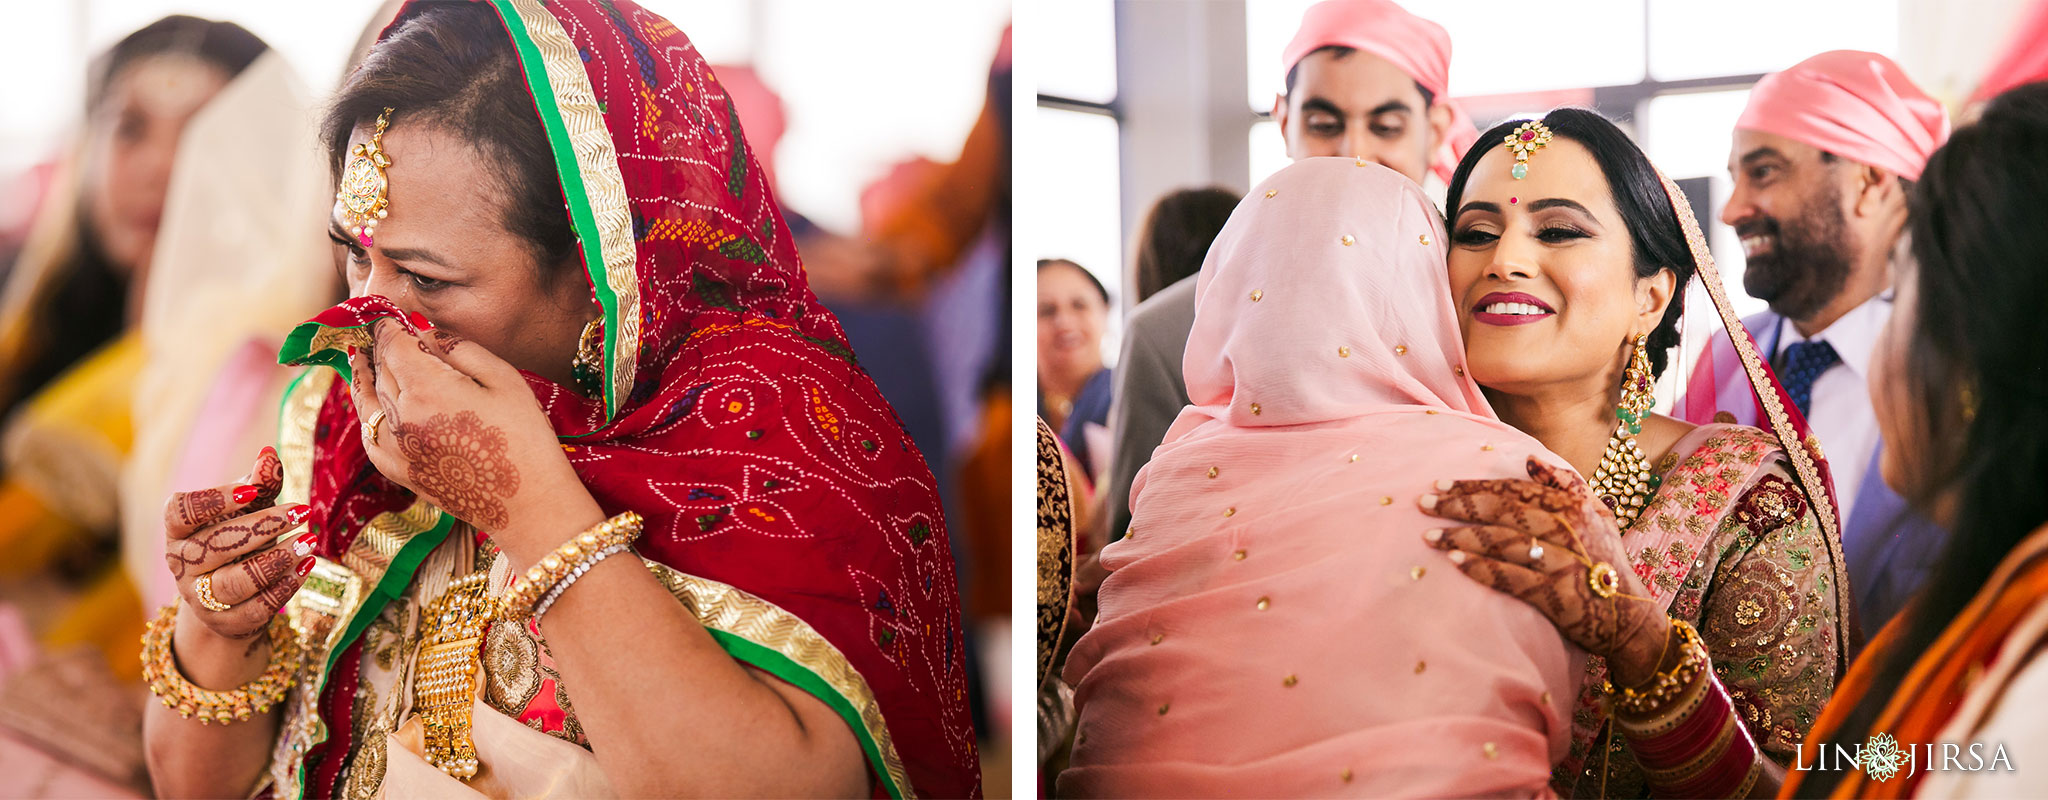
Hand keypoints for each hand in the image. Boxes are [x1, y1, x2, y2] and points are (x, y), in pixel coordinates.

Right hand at [162, 447, 315, 642]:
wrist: (230, 599)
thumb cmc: (237, 539)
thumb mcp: (247, 511)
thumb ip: (258, 485)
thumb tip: (270, 454)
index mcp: (177, 532)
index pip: (180, 513)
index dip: (211, 501)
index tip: (250, 491)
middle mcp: (182, 565)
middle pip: (216, 544)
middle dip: (263, 527)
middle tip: (302, 511)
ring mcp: (201, 598)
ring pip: (235, 582)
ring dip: (276, 560)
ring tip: (309, 541)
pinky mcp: (227, 622)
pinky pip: (257, 607)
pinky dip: (286, 586)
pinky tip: (308, 565)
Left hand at [346, 317, 594, 556]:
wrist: (528, 504)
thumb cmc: (525, 438)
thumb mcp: (504, 379)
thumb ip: (460, 349)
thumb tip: (426, 334)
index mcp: (426, 387)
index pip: (393, 344)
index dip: (388, 324)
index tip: (386, 313)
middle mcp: (401, 416)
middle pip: (380, 370)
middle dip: (380, 347)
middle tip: (379, 331)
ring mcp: (394, 447)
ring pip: (368, 401)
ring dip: (363, 376)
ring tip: (360, 359)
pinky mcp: (398, 471)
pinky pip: (369, 434)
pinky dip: (366, 414)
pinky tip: (370, 406)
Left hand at [1418, 457, 1670, 685]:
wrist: (1630, 619)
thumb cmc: (1605, 563)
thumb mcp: (1596, 516)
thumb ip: (1565, 485)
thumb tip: (1529, 459)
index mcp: (1573, 506)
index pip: (1514, 489)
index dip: (1474, 486)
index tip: (1439, 484)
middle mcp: (1568, 529)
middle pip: (1504, 511)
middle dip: (1459, 506)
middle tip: (1423, 504)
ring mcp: (1562, 562)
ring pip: (1503, 542)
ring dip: (1463, 538)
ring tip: (1430, 537)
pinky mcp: (1557, 595)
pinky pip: (1511, 577)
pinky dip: (1482, 568)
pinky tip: (1455, 562)